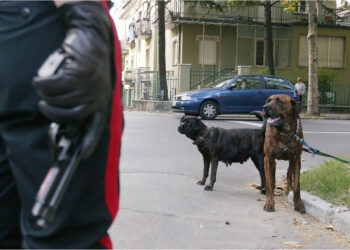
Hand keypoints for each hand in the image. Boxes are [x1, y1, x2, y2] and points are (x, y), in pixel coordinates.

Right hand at [32, 1, 112, 158]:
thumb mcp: (87, 85)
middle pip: (73, 115)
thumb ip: (79, 100)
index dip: (90, 142)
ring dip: (46, 95)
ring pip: (61, 100)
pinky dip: (43, 83)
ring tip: (43, 86)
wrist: (90, 36)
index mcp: (102, 101)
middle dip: (53, 113)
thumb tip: (62, 118)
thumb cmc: (85, 63)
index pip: (97, 126)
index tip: (82, 156)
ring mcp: (90, 85)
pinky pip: (54, 86)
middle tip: (43, 105)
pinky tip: (41, 79)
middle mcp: (98, 95)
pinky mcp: (79, 73)